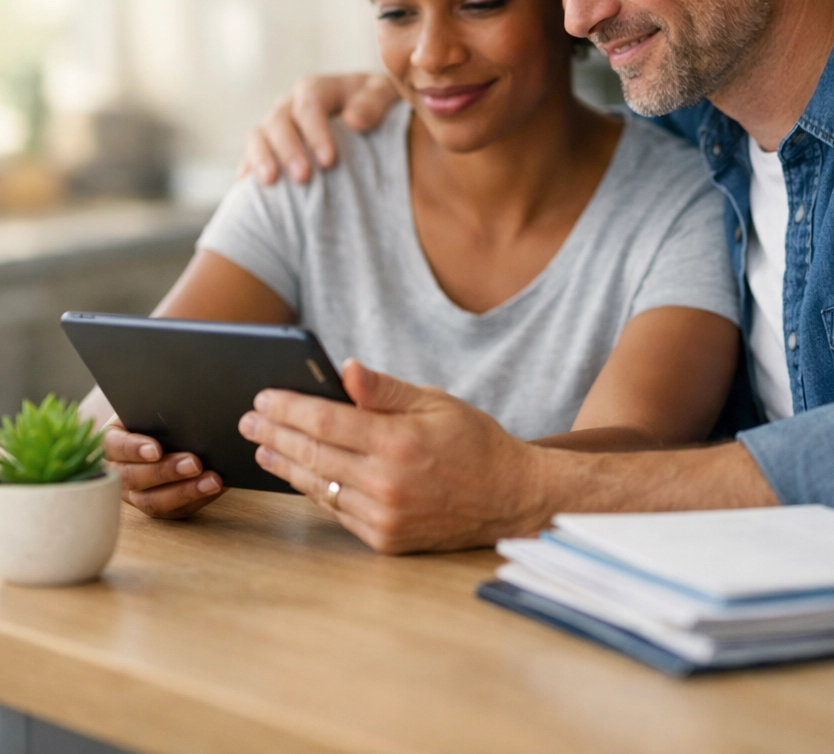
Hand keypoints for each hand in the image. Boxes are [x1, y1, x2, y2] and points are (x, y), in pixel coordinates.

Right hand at [105, 417, 224, 518]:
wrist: (178, 429)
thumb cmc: (164, 415)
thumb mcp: (159, 408)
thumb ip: (165, 411)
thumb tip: (189, 411)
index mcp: (114, 441)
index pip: (114, 446)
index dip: (133, 449)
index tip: (156, 450)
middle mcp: (119, 471)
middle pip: (132, 478)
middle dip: (165, 471)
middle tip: (195, 463)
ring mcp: (136, 493)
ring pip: (153, 500)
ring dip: (184, 491)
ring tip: (212, 480)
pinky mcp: (159, 506)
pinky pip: (175, 511)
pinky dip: (197, 500)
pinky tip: (216, 488)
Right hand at [238, 73, 398, 185]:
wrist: (374, 120)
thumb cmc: (382, 108)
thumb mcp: (388, 96)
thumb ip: (375, 103)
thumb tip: (353, 120)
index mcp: (320, 89)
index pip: (310, 102)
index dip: (316, 130)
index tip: (329, 160)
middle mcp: (292, 104)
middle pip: (279, 120)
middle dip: (289, 149)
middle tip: (303, 178)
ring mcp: (278, 125)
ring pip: (259, 135)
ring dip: (262, 158)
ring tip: (270, 182)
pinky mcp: (270, 147)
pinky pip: (251, 154)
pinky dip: (248, 168)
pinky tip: (247, 188)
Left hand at [238, 361, 551, 552]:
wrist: (509, 497)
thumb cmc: (474, 441)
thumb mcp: (435, 402)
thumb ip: (384, 389)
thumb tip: (343, 369)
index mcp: (399, 441)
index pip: (325, 420)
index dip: (287, 408)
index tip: (263, 398)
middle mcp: (387, 482)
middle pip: (313, 453)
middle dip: (274, 435)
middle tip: (249, 421)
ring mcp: (385, 515)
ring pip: (319, 486)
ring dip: (286, 465)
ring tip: (263, 449)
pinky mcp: (386, 539)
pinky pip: (338, 512)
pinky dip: (315, 491)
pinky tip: (300, 475)